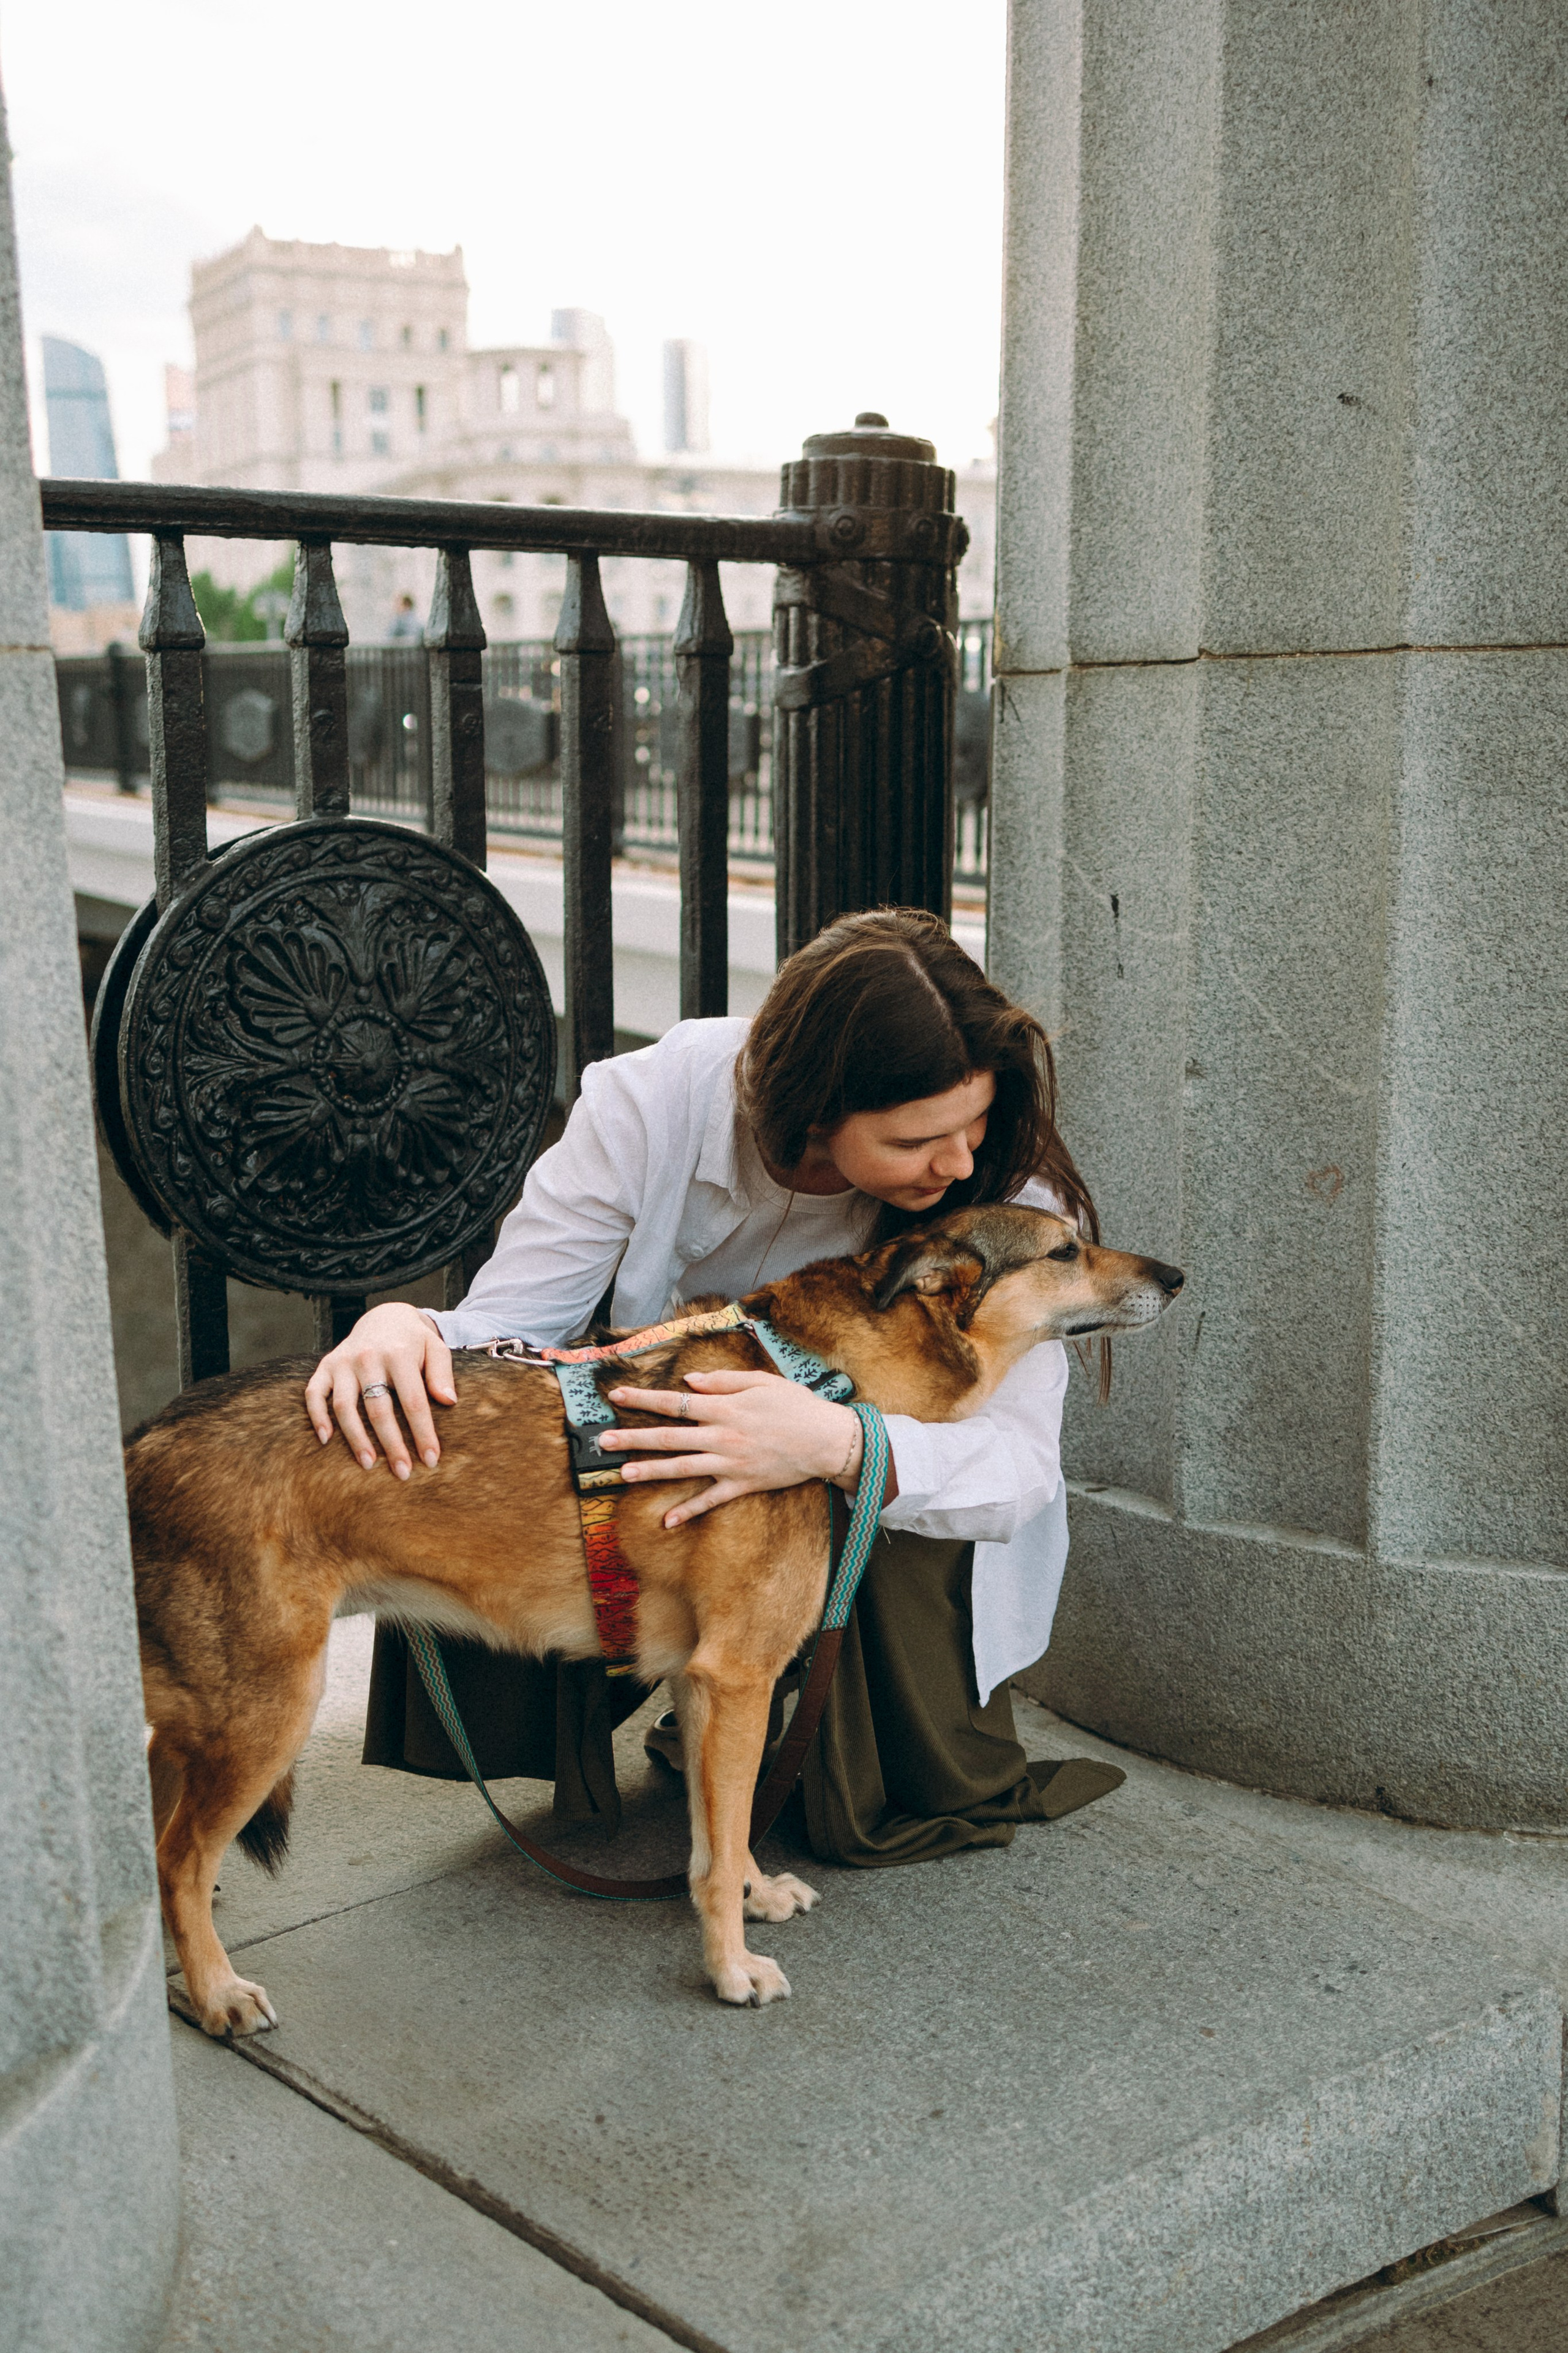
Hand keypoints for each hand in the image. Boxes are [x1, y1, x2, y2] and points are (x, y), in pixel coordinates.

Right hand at [304, 1302, 455, 1479]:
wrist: (384, 1317)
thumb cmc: (414, 1342)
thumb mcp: (436, 1349)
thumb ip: (442, 1373)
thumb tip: (449, 1401)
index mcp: (399, 1354)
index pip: (413, 1401)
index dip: (423, 1433)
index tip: (431, 1459)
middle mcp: (368, 1357)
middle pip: (379, 1409)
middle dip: (391, 1444)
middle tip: (402, 1473)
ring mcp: (343, 1362)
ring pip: (345, 1406)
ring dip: (355, 1438)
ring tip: (369, 1464)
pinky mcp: (325, 1366)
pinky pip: (314, 1393)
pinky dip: (316, 1416)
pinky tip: (326, 1440)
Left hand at [601, 1369, 863, 1528]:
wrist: (826, 1440)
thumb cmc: (796, 1405)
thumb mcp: (762, 1381)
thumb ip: (723, 1380)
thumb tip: (689, 1381)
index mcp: (724, 1407)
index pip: (675, 1401)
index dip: (644, 1398)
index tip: (617, 1396)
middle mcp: (721, 1435)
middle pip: (669, 1436)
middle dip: (634, 1437)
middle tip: (605, 1441)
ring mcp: (729, 1462)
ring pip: (682, 1467)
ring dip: (651, 1470)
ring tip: (623, 1474)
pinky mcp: (741, 1484)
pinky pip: (710, 1500)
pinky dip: (689, 1511)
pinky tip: (667, 1521)